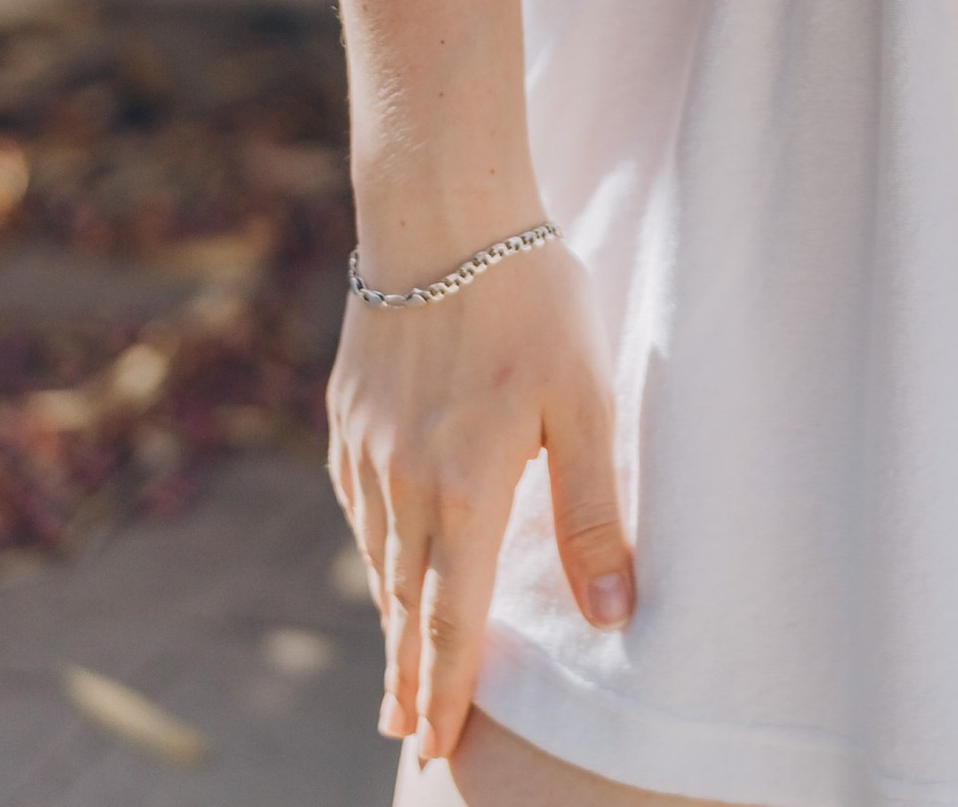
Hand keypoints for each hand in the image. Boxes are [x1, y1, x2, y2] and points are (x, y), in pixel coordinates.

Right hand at [327, 230, 632, 762]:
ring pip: (376, 556)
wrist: (438, 210)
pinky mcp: (346, 412)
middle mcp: (400, 485)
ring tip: (397, 662)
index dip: (446, 693)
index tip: (435, 748)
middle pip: (402, 606)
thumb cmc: (527, 297)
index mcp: (461, 493)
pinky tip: (383, 554)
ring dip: (388, 614)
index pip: (450, 625)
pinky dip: (373, 545)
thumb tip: (611, 615)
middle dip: (407, 677)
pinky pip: (358, 502)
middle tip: (405, 733)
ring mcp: (365, 448)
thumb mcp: (585, 400)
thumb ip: (593, 512)